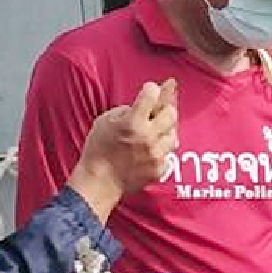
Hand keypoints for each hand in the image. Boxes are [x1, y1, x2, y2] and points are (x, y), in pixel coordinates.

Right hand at [70, 79, 179, 214]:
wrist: (99, 183)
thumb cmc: (97, 151)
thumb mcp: (104, 122)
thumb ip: (126, 111)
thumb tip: (143, 105)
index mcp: (132, 123)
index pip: (152, 95)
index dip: (151, 89)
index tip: (150, 90)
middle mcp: (148, 137)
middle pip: (171, 113)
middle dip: (164, 110)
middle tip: (157, 112)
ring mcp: (156, 154)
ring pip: (174, 134)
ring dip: (165, 131)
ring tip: (153, 133)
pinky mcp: (160, 169)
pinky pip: (168, 154)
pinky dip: (161, 151)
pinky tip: (150, 151)